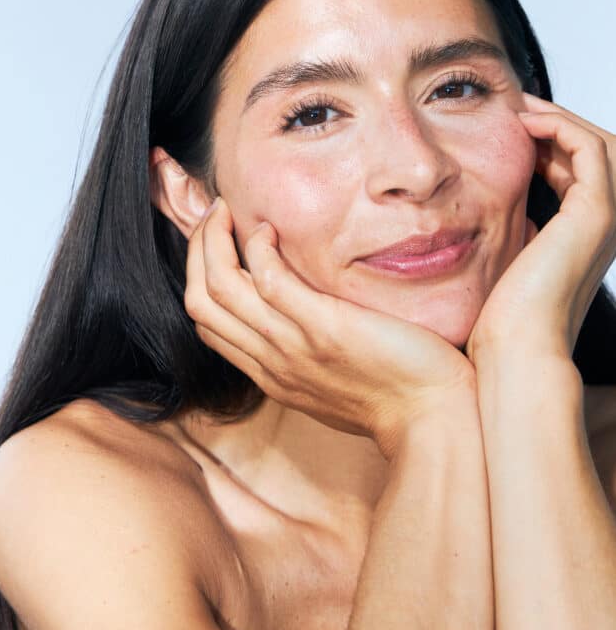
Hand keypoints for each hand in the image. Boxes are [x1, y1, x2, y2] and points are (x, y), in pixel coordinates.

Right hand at [184, 197, 476, 455]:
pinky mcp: (323, 328)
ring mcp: (293, 345)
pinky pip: (269, 280)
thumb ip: (305, 348)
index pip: (207, 323)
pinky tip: (270, 231)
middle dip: (197, 250)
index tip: (216, 243)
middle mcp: (270, 360)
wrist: (431, 419)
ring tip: (227, 211)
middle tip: (214, 215)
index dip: (200, 275)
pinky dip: (258, 249)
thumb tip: (300, 314)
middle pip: (200, 302)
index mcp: (270, 372)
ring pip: (221, 288)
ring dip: (214, 240)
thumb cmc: (395, 395)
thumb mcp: (332, 378)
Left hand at [466, 93, 615, 366]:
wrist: (518, 348)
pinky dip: (560, 127)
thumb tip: (500, 210)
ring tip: (520, 110)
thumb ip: (518, 230)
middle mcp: (605, 225)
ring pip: (602, 144)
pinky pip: (589, 149)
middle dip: (560, 124)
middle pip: (600, 151)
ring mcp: (606, 219)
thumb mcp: (511, 258)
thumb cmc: (505, 316)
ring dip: (561, 119)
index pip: (580, 171)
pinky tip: (523, 125)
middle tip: (518, 109)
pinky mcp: (596, 215)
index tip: (510, 128)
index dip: (550, 143)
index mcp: (586, 235)